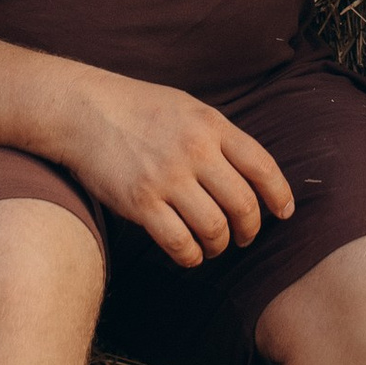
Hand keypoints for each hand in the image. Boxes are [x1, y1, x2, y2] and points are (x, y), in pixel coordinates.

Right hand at [60, 73, 294, 267]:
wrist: (83, 110)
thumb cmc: (138, 109)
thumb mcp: (188, 108)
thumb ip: (219, 137)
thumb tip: (250, 172)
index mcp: (212, 126)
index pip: (262, 166)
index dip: (280, 195)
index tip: (283, 212)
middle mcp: (195, 151)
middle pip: (243, 204)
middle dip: (250, 229)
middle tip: (245, 236)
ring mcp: (167, 178)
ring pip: (215, 228)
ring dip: (220, 245)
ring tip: (214, 245)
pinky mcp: (141, 202)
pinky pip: (179, 243)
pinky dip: (191, 256)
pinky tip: (189, 254)